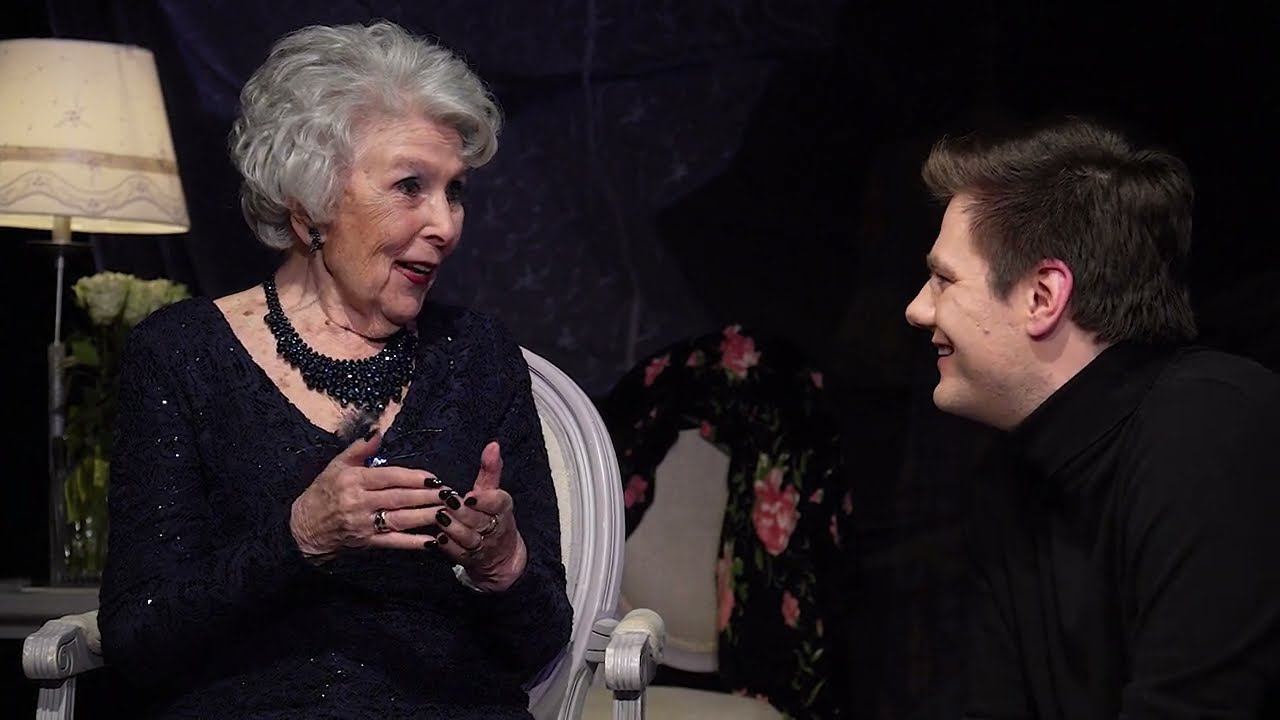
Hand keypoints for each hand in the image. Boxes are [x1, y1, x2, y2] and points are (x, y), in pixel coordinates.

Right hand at [289, 429, 452, 554]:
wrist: (303, 529)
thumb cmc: (322, 493)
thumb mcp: (336, 466)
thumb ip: (359, 449)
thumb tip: (377, 430)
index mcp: (353, 481)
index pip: (390, 477)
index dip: (414, 477)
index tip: (434, 477)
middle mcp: (359, 502)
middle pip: (400, 498)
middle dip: (428, 496)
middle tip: (450, 494)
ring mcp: (364, 524)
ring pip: (401, 519)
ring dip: (426, 516)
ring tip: (448, 512)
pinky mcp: (367, 543)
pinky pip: (395, 542)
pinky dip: (415, 542)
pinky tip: (434, 540)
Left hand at [434, 441, 526, 590]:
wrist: (501, 554)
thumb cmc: (493, 515)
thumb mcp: (494, 492)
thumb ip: (491, 469)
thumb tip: (492, 444)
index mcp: (503, 509)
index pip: (498, 504)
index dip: (484, 501)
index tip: (470, 496)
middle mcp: (495, 528)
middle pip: (479, 520)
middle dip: (463, 512)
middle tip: (448, 502)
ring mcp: (482, 546)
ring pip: (467, 537)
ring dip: (453, 527)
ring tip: (439, 516)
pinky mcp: (469, 559)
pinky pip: (458, 553)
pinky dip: (447, 545)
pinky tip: (437, 536)